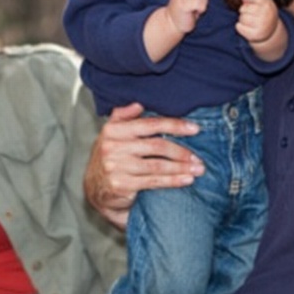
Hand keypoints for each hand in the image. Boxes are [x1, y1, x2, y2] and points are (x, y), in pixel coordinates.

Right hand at [84, 103, 203, 229]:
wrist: (95, 188)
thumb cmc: (110, 157)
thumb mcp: (111, 134)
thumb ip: (123, 117)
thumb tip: (138, 105)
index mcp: (114, 130)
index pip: (149, 124)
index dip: (174, 125)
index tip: (194, 129)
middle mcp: (113, 147)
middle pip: (156, 146)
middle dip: (181, 151)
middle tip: (198, 156)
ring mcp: (117, 167)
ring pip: (157, 166)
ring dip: (181, 167)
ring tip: (198, 169)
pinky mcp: (122, 185)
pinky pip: (153, 182)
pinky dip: (173, 181)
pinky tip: (186, 179)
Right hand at [165, 0, 210, 33]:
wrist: (171, 25)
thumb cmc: (183, 15)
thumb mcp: (192, 1)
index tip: (197, 3)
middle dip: (204, 0)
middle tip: (195, 8)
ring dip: (202, 5)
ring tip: (194, 11)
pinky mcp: (183, 4)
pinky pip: (200, 4)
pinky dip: (200, 10)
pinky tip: (193, 14)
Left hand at [235, 0, 279, 43]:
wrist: (271, 32)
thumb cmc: (264, 14)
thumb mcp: (263, 4)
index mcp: (269, 6)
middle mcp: (267, 16)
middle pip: (245, 8)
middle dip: (243, 9)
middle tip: (248, 13)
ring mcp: (262, 26)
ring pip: (242, 18)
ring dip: (242, 19)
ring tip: (248, 21)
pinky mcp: (255, 35)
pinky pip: (239, 27)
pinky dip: (239, 26)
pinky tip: (246, 27)